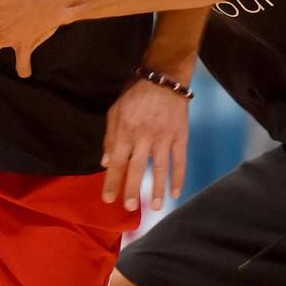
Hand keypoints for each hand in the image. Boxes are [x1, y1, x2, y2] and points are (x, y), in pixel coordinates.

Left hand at [102, 78, 188, 211]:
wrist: (164, 78)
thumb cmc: (135, 94)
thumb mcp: (115, 111)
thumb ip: (110, 137)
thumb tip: (106, 162)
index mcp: (126, 131)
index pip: (117, 162)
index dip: (112, 181)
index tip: (108, 199)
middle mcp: (144, 137)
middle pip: (137, 168)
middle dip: (133, 189)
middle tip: (130, 207)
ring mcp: (164, 138)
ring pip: (160, 168)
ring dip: (158, 189)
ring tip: (156, 207)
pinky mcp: (180, 136)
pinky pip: (180, 160)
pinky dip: (179, 177)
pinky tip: (176, 192)